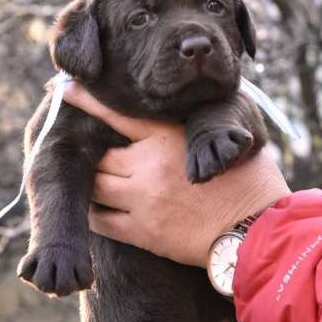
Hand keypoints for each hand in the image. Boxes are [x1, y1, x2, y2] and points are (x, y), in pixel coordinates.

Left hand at [64, 82, 289, 266]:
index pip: (119, 114)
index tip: (65, 90)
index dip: (88, 103)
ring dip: (90, 185)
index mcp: (169, 137)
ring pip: (95, 186)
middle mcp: (149, 165)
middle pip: (100, 156)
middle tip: (81, 154)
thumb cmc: (250, 183)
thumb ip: (194, 131)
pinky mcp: (143, 232)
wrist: (256, 229)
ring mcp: (143, 199)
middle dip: (90, 155)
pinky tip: (94, 212)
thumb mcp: (222, 142)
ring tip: (87, 184)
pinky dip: (94, 215)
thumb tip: (187, 121)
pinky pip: (102, 221)